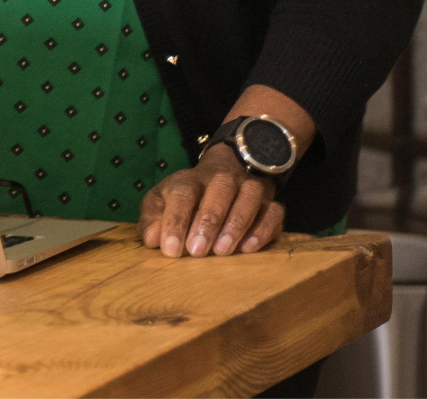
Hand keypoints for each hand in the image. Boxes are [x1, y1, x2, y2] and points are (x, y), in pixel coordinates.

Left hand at [138, 143, 284, 257]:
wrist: (223, 175)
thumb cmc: (186, 199)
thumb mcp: (161, 203)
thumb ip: (153, 220)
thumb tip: (152, 239)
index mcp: (190, 180)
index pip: (182, 194)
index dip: (175, 221)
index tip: (170, 249)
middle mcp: (221, 180)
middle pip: (219, 191)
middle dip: (208, 221)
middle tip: (197, 251)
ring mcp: (248, 188)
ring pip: (249, 196)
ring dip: (236, 223)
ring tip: (223, 251)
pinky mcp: (270, 203)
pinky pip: (274, 211)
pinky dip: (264, 229)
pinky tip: (249, 248)